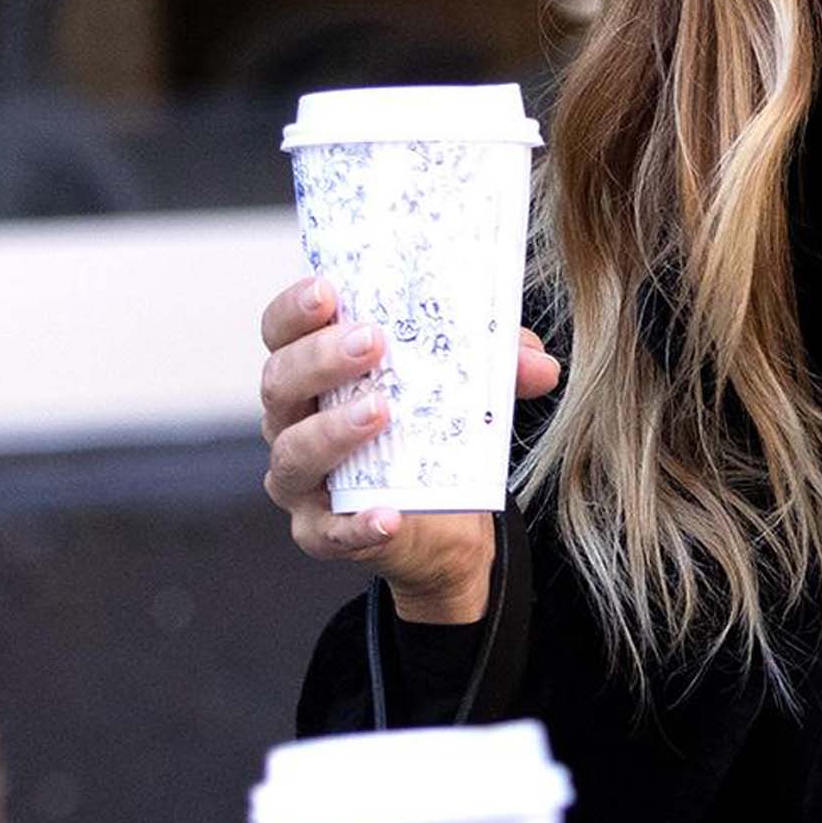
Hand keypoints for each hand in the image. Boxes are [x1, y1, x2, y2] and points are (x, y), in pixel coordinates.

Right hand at [256, 276, 559, 624]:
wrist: (442, 521)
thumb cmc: (432, 430)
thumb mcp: (466, 386)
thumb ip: (499, 366)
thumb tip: (541, 365)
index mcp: (313, 374)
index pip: (281, 333)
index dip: (293, 310)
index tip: (327, 290)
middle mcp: (293, 422)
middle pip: (280, 383)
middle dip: (320, 358)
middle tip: (371, 343)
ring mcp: (300, 481)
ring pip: (293, 452)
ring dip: (332, 430)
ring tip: (381, 411)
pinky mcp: (320, 532)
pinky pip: (330, 531)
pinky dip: (358, 524)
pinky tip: (388, 516)